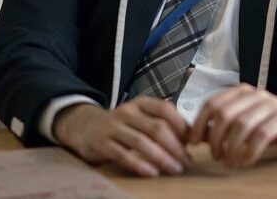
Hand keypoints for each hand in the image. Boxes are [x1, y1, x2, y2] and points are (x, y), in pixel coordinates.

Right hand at [53, 98, 191, 176]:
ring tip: (175, 169)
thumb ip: (162, 122)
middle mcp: (127, 113)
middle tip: (187, 161)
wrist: (83, 126)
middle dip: (175, 146)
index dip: (181, 125)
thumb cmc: (121, 124)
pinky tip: (152, 173)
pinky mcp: (102, 144)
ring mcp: (113, 128)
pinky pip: (123, 155)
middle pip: (156, 128)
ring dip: (162, 157)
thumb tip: (192, 136)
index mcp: (140, 104)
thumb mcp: (140, 116)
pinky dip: (139, 165)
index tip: (193, 141)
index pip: (165, 109)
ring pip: (142, 142)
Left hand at [188, 83, 276, 167]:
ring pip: (242, 125)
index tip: (193, 142)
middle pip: (224, 114)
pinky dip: (250, 152)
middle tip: (216, 156)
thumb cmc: (271, 122)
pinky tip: (247, 162)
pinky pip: (261, 136)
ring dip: (232, 148)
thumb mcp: (245, 120)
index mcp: (241, 92)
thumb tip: (196, 135)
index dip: (199, 124)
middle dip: (215, 139)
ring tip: (230, 162)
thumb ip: (224, 124)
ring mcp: (270, 105)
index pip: (212, 104)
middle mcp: (255, 95)